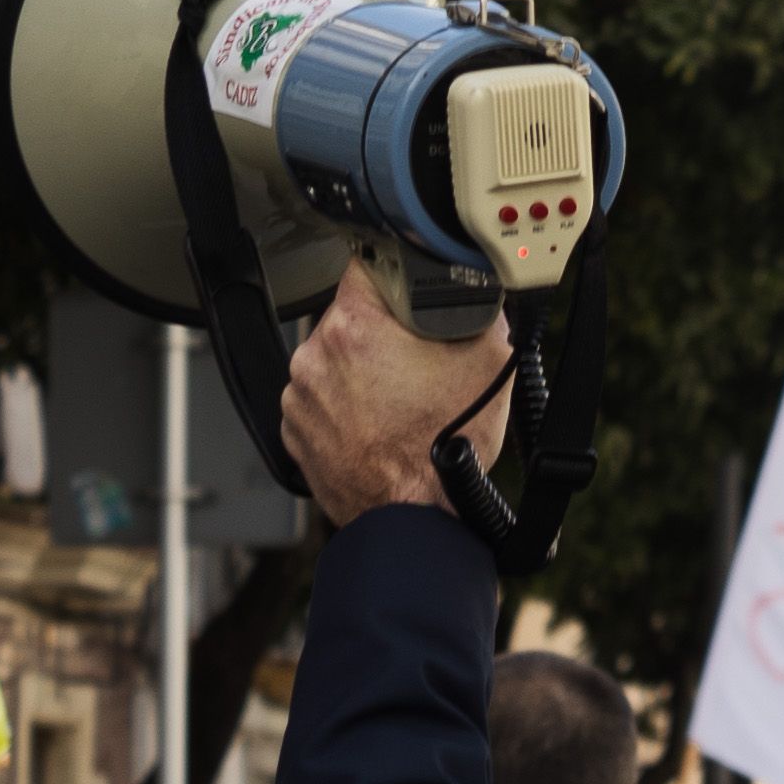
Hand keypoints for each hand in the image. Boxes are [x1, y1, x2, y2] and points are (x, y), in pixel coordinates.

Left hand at [280, 263, 513, 527]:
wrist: (415, 517)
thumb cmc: (447, 447)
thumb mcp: (490, 362)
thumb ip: (477, 310)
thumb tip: (475, 289)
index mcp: (356, 325)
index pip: (367, 265)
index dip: (396, 276)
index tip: (410, 293)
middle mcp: (315, 354)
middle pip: (351, 318)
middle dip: (383, 333)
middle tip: (419, 365)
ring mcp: (299, 394)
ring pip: (335, 360)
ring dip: (362, 372)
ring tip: (400, 404)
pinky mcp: (293, 429)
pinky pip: (321, 400)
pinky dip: (345, 407)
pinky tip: (379, 425)